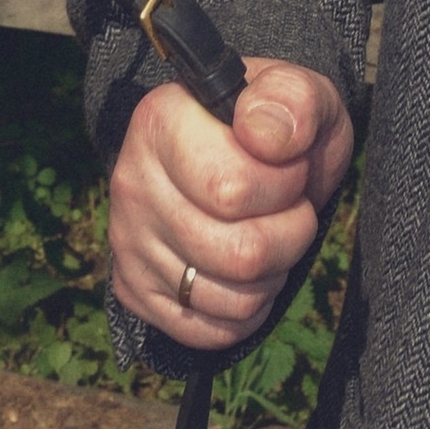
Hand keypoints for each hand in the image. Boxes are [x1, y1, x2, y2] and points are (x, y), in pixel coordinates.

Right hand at [108, 58, 352, 350]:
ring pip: (234, 300)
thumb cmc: (276, 130)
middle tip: (287, 206)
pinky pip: (213, 333)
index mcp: (161, 122)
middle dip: (290, 234)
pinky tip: (245, 269)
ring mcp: (128, 242)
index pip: (234, 190)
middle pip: (240, 255)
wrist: (248, 161)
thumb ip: (292, 99)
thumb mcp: (301, 95)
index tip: (288, 165)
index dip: (285, 185)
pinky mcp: (134, 292)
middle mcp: (131, 183)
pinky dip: (247, 310)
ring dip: (273, 273)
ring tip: (267, 232)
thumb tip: (265, 135)